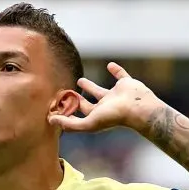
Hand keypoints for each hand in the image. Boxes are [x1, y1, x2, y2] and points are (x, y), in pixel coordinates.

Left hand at [48, 62, 163, 133]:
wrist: (138, 108)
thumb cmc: (114, 117)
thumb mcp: (88, 122)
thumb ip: (70, 123)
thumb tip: (50, 120)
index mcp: (98, 115)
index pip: (80, 114)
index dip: (69, 110)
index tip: (57, 106)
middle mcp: (106, 106)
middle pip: (88, 103)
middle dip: (77, 99)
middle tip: (66, 93)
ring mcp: (117, 95)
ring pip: (100, 90)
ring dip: (90, 86)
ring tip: (80, 80)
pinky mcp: (126, 84)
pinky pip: (120, 75)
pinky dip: (116, 70)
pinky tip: (110, 65)